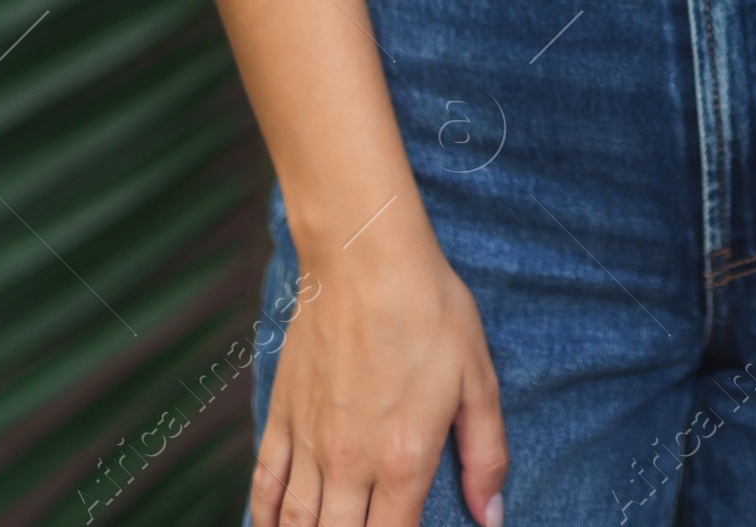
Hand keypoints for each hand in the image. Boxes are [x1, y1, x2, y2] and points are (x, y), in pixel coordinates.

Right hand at [251, 223, 507, 526]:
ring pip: (295, 524)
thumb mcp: (478, 377)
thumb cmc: (428, 309)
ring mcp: (309, 441)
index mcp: (403, 461)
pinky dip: (263, 516)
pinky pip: (264, 483)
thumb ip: (486, 452)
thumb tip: (492, 515)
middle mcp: (349, 463)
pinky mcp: (283, 413)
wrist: (365, 255)